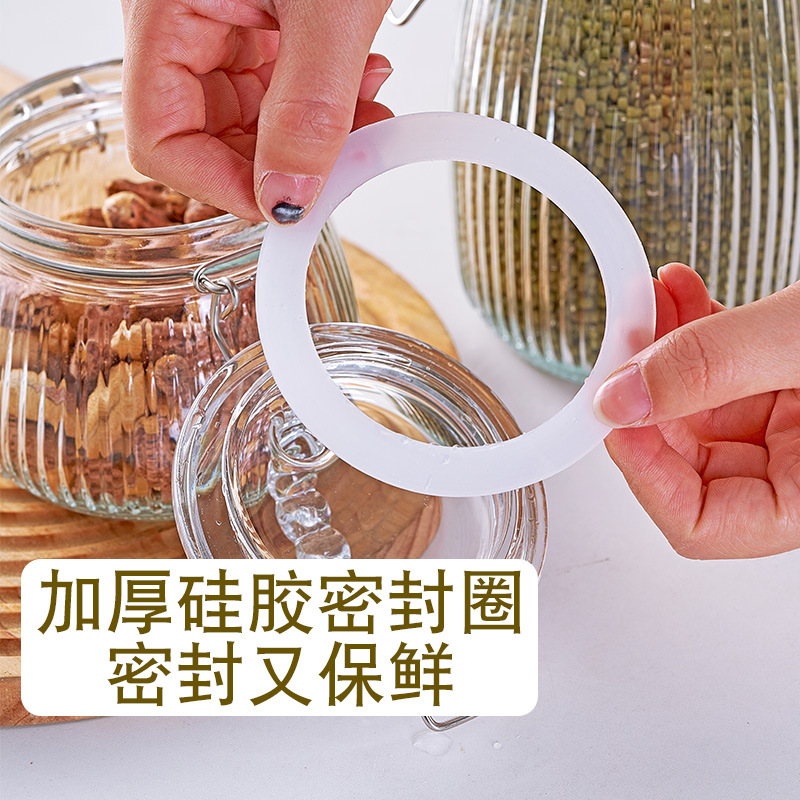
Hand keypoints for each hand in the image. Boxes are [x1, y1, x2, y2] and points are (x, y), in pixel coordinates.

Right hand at [121, 0, 392, 222]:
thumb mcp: (326, 6)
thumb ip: (308, 109)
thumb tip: (286, 200)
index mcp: (165, 9)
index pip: (162, 140)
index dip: (223, 187)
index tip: (288, 208)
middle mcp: (185, 22)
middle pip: (210, 137)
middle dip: (284, 161)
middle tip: (345, 160)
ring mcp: (224, 22)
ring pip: (254, 119)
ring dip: (315, 134)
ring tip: (370, 113)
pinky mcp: (263, 19)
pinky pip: (282, 85)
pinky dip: (327, 101)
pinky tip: (365, 83)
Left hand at [593, 263, 799, 558]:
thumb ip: (715, 365)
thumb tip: (622, 397)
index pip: (704, 524)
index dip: (646, 476)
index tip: (614, 416)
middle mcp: (797, 467)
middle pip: (686, 459)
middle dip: (645, 396)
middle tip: (623, 345)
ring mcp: (788, 425)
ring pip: (692, 405)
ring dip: (661, 352)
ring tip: (654, 302)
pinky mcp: (783, 382)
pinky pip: (718, 369)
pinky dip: (692, 330)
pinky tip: (679, 292)